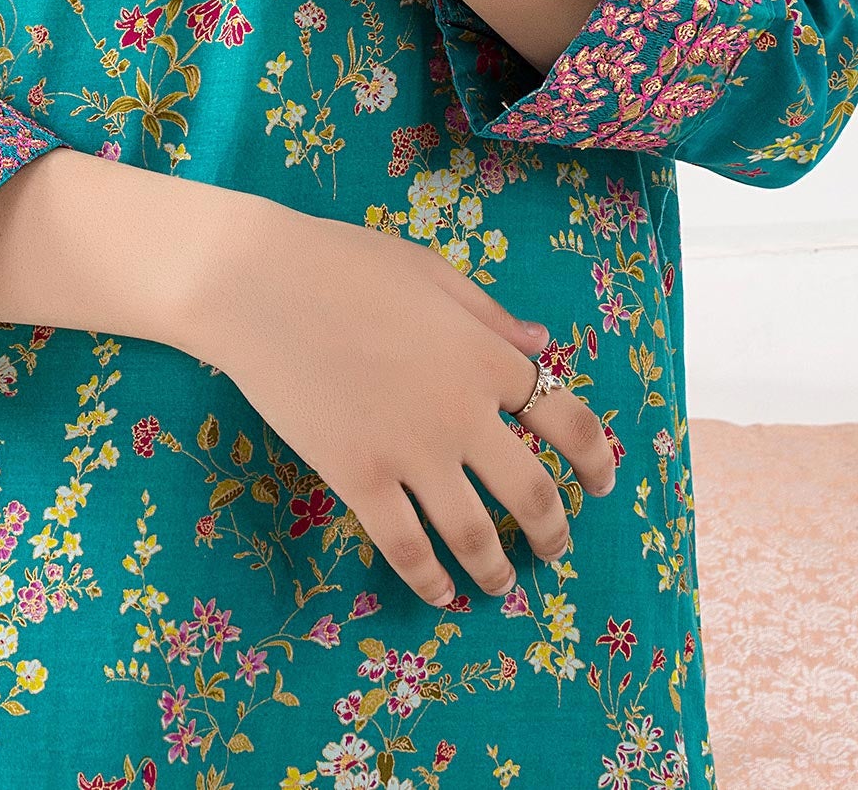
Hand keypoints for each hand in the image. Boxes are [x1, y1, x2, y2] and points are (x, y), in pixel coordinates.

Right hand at [199, 200, 617, 607]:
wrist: (257, 284)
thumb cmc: (342, 263)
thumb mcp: (430, 272)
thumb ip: (489, 316)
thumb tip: (542, 345)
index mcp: (485, 356)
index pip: (566, 419)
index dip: (595, 459)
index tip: (600, 484)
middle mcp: (461, 412)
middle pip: (532, 494)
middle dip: (552, 533)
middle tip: (556, 551)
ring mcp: (411, 451)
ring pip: (475, 535)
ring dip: (498, 570)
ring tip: (503, 586)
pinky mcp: (359, 479)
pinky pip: (406, 548)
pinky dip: (429, 581)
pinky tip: (440, 594)